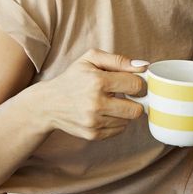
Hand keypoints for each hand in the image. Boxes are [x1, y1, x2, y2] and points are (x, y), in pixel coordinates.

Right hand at [32, 49, 147, 140]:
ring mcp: (94, 122)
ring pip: (128, 121)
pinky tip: (105, 113)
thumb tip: (144, 66)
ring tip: (111, 103)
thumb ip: (118, 60)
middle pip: (136, 110)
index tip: (134, 83)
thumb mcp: (91, 59)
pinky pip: (119, 131)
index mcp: (97, 81)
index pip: (136, 86)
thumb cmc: (73, 77)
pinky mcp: (92, 134)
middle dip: (135, 102)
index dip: (139, 84)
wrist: (48, 103)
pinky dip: (116, 122)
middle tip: (127, 96)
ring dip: (124, 112)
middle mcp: (96, 103)